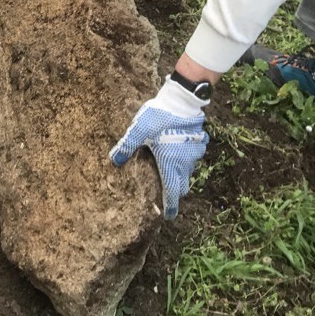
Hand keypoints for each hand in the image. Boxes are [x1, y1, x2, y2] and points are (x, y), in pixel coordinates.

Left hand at [109, 78, 208, 219]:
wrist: (183, 100)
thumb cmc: (160, 117)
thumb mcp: (138, 131)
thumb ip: (126, 146)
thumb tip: (114, 160)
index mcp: (171, 165)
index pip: (172, 193)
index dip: (170, 206)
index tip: (168, 215)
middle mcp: (186, 163)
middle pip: (182, 185)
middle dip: (174, 191)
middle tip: (166, 193)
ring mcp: (195, 153)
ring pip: (188, 171)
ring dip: (180, 174)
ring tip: (168, 170)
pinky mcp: (200, 142)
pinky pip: (193, 157)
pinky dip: (185, 160)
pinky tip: (176, 151)